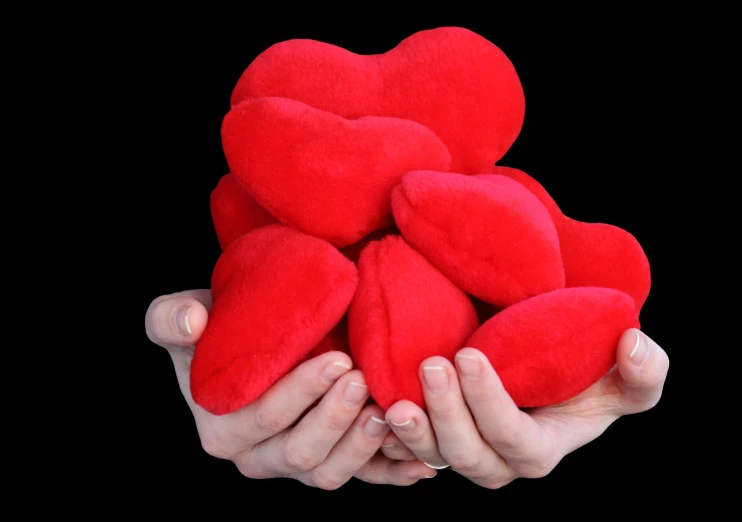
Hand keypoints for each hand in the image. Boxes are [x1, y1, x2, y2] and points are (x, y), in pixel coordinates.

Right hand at [145, 290, 435, 488]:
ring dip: (362, 447)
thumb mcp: (182, 316)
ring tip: (389, 412)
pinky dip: (392, 473)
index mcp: (221, 428)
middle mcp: (258, 456)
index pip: (262, 419)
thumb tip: (192, 321)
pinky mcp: (332, 460)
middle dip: (335, 419)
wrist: (253, 339)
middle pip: (300, 453)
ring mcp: (298, 462)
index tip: (337, 360)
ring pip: (331, 473)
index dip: (301, 394)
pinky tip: (420, 462)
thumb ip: (171, 319)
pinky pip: (364, 479)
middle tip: (363, 379)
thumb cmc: (220, 327)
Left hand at [380, 328, 668, 487]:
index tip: (469, 355)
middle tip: (430, 365)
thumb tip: (634, 345)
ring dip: (412, 429)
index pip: (514, 439)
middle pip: (467, 455)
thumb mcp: (631, 374)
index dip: (489, 405)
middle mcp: (498, 460)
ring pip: (431, 455)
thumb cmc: (590, 374)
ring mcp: (462, 449)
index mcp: (541, 450)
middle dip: (447, 415)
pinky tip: (370, 403)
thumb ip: (646, 370)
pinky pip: (406, 447)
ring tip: (389, 394)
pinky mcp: (436, 435)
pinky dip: (386, 433)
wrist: (547, 370)